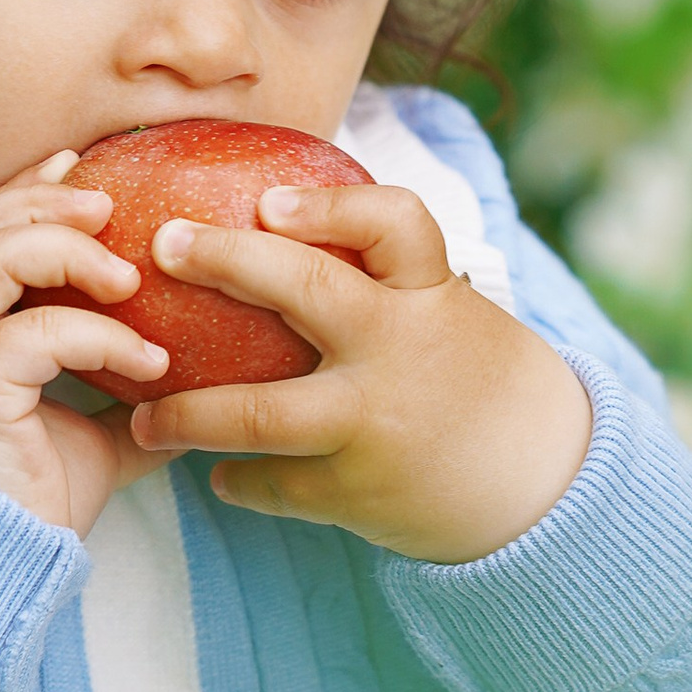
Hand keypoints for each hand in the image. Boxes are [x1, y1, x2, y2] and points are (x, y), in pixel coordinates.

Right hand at [0, 151, 171, 535]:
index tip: (80, 167)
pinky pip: (37, 332)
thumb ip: (122, 399)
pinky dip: (100, 335)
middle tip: (110, 201)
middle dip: (45, 201)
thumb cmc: (21, 510)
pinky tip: (149, 357)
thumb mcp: (85, 437)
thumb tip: (196, 381)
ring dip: (65, 250)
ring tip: (129, 276)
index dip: (24, 192)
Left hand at [126, 181, 591, 562]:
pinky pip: (276, 485)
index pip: (392, 224)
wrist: (543, 484)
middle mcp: (401, 350)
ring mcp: (376, 424)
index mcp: (429, 297)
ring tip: (148, 419)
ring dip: (191, 414)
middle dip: (226, 260)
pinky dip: (241, 480)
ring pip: (261, 414)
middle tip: (164, 247)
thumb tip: (281, 223)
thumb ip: (385, 280)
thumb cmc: (474, 380)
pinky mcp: (359, 491)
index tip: (266, 200)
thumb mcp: (450, 313)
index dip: (327, 208)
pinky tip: (219, 474)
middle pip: (307, 292)